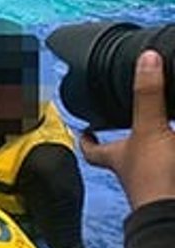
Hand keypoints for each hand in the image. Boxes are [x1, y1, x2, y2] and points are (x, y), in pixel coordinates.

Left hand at [80, 49, 174, 209]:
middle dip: (127, 141)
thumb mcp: (150, 129)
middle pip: (122, 155)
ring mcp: (155, 183)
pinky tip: (172, 158)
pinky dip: (170, 163)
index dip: (85, 138)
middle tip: (130, 124)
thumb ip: (148, 96)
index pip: (91, 148)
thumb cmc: (156, 182)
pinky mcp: (171, 187)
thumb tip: (145, 60)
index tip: (82, 128)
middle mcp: (132, 172)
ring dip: (157, 148)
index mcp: (118, 157)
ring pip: (150, 165)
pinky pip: (168, 172)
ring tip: (162, 136)